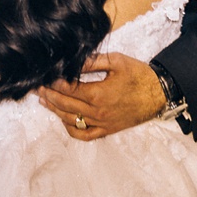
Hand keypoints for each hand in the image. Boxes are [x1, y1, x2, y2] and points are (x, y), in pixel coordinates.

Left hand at [36, 52, 165, 140]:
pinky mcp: (107, 130)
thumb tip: (71, 61)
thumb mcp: (116, 61)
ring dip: (55, 110)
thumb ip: (92, 62)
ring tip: (44, 100)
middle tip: (37, 87)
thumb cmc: (139, 75)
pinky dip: (71, 128)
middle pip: (65, 105)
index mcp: (98, 94)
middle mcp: (97, 112)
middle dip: (48, 95)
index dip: (53, 82)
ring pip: (71, 120)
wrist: (159, 94)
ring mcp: (102, 124)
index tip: (43, 76)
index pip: (67, 89)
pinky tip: (64, 119)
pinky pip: (84, 135)